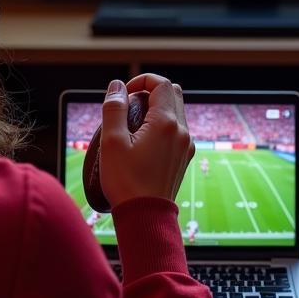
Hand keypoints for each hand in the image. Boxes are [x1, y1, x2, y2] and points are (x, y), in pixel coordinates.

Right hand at [99, 74, 194, 209]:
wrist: (145, 216)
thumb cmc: (126, 181)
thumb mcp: (112, 142)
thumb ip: (114, 108)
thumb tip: (117, 86)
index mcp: (166, 123)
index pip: (161, 84)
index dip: (141, 81)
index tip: (124, 94)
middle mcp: (182, 130)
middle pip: (173, 93)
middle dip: (151, 91)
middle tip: (129, 106)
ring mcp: (186, 144)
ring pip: (177, 111)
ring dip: (157, 108)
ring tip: (133, 125)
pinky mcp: (184, 156)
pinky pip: (177, 129)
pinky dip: (163, 124)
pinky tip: (144, 141)